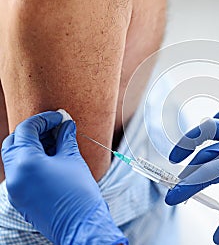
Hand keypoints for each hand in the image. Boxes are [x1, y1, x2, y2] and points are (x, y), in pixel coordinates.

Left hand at [1, 111, 127, 244]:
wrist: (80, 226)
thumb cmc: (79, 193)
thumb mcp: (73, 160)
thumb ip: (66, 139)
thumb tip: (66, 125)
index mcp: (25, 162)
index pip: (26, 130)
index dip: (44, 119)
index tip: (59, 117)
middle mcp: (14, 175)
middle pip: (14, 142)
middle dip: (32, 132)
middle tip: (53, 128)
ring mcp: (15, 189)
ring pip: (15, 158)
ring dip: (31, 147)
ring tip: (55, 143)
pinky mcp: (20, 199)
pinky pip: (20, 173)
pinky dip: (31, 162)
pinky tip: (51, 160)